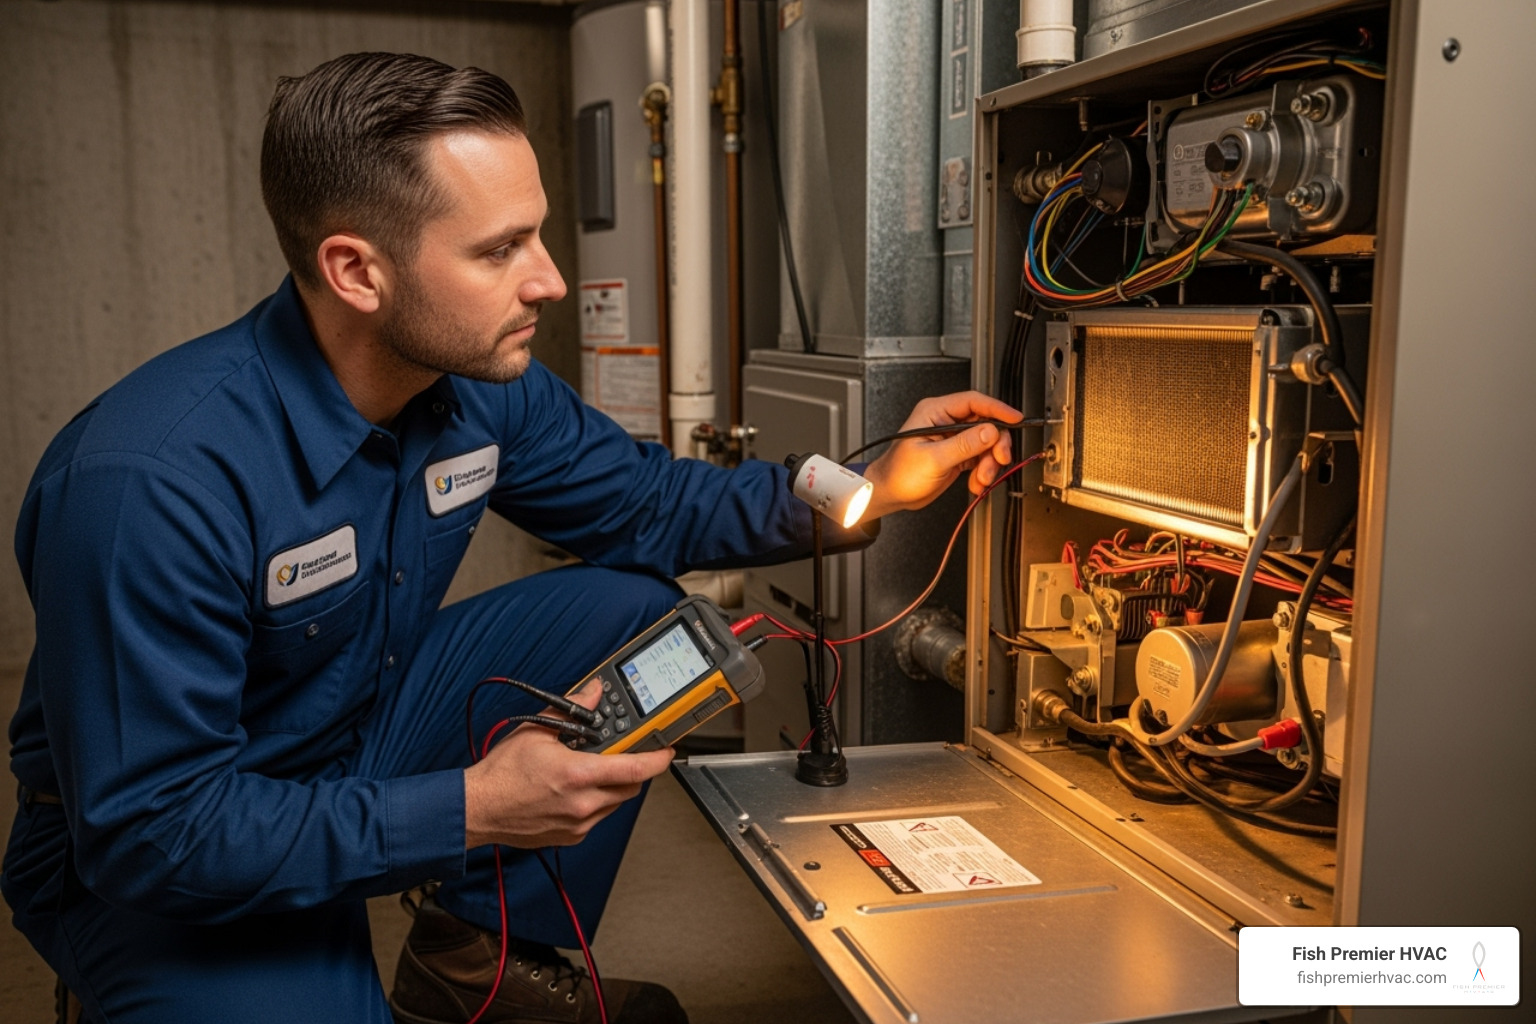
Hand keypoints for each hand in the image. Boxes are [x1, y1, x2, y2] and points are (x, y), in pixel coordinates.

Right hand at [462, 680, 673, 848]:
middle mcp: (583, 804)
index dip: (658, 759)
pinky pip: (597, 818)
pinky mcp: (571, 837)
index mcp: (579, 775)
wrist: (478, 809)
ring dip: (614, 786)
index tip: (667, 751)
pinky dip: (596, 803)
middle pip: (631, 787)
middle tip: (624, 755)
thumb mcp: (536, 731)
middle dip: (634, 770)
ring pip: (615, 803)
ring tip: (592, 770)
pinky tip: (577, 791)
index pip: (636, 769)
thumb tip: (592, 694)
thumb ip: (572, 712)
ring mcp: (578, 825)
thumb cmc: (502, 774)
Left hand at [861, 391, 1022, 516]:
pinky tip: (975, 482)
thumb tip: (989, 431)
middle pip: (985, 423)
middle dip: (995, 444)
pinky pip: (981, 459)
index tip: (1015, 419)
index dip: (997, 409)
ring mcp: (953, 439)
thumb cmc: (898, 473)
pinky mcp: (958, 455)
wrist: (890, 494)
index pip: (973, 402)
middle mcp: (946, 422)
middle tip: (999, 459)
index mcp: (935, 412)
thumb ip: (964, 445)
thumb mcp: (933, 458)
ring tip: (981, 478)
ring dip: (989, 463)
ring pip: (986, 443)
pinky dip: (983, 472)